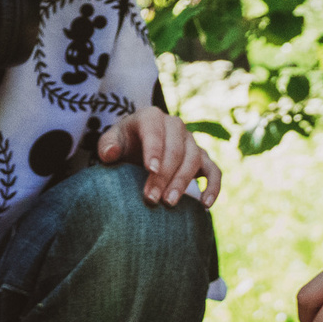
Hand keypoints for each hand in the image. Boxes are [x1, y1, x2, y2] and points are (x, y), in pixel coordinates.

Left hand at [96, 106, 222, 206]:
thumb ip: (107, 146)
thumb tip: (111, 153)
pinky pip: (214, 171)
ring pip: (194, 159)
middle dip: (164, 175)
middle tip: (152, 198)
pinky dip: (213, 187)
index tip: (150, 170)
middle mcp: (175, 125)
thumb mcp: (110, 142)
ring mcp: (191, 141)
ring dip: (183, 182)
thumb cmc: (123, 144)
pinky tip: (205, 205)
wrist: (138, 148)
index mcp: (151, 117)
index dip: (154, 149)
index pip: (155, 130)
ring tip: (169, 203)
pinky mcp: (202, 158)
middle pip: (175, 149)